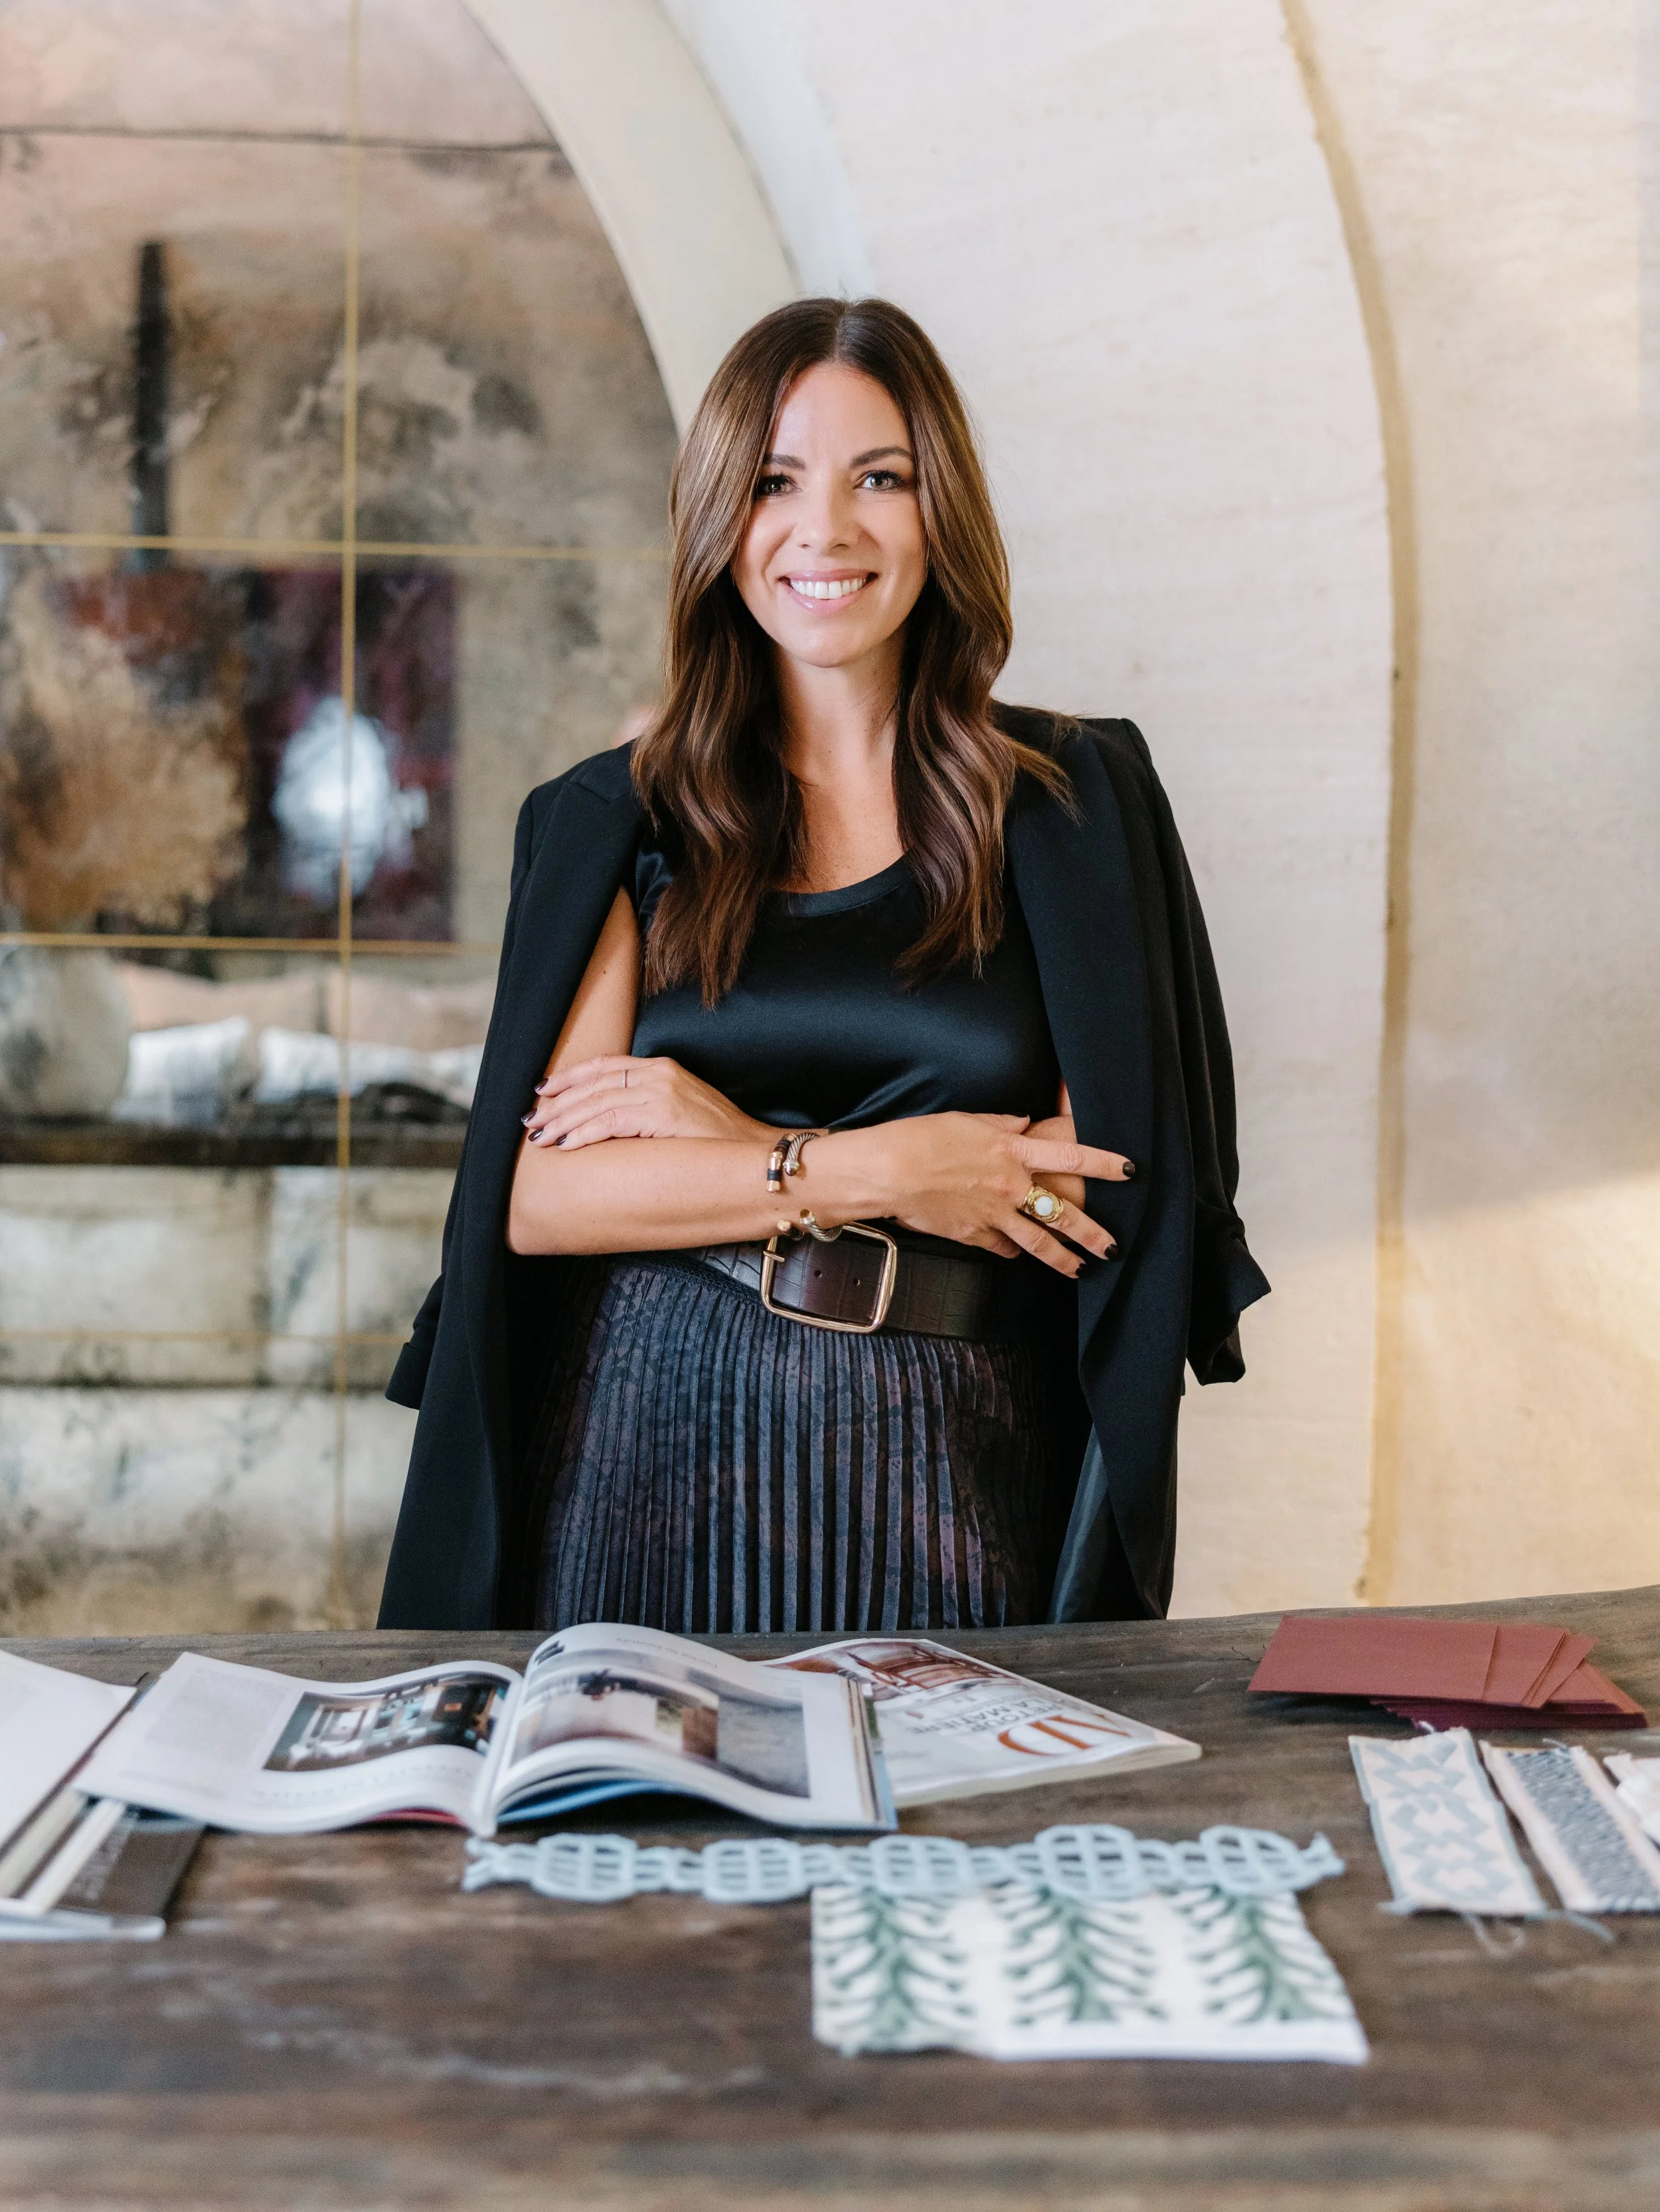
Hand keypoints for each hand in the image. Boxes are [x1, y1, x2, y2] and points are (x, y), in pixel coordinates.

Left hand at [523, 1055, 772, 1149]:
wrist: (752, 1152)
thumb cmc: (716, 1141)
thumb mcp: (679, 1111)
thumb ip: (646, 1105)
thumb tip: (609, 1120)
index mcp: (661, 1067)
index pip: (604, 1066)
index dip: (569, 1078)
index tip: (542, 1091)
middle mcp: (658, 1073)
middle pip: (593, 1084)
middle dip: (557, 1104)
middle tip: (531, 1121)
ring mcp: (661, 1092)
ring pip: (596, 1102)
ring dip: (563, 1121)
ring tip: (540, 1137)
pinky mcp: (662, 1114)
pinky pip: (611, 1121)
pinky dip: (584, 1132)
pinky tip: (567, 1145)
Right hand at [851, 1112, 1133, 1276]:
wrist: (887, 1172)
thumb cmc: (921, 1136)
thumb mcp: (965, 1120)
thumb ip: (1001, 1124)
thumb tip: (1022, 1124)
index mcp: (1012, 1151)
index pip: (1071, 1156)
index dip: (1104, 1163)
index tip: (1130, 1170)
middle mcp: (1010, 1185)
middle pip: (1063, 1214)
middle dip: (1092, 1232)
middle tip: (1114, 1246)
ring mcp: (993, 1214)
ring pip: (1039, 1243)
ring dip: (1063, 1259)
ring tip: (1082, 1270)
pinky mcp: (973, 1234)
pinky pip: (1002, 1248)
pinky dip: (1012, 1251)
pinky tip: (1018, 1255)